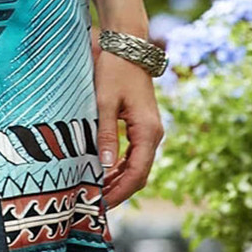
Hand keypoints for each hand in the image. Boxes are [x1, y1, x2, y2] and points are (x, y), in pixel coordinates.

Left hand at [90, 26, 164, 208]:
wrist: (128, 46)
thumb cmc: (115, 71)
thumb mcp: (105, 102)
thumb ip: (105, 134)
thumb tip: (104, 166)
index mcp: (147, 131)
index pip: (137, 174)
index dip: (120, 192)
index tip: (102, 204)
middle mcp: (154, 134)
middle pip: (140, 174)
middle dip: (120, 191)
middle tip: (96, 205)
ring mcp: (150, 130)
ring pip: (138, 165)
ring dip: (120, 180)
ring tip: (98, 193)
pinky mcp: (143, 124)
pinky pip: (135, 153)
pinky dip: (121, 166)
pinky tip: (105, 173)